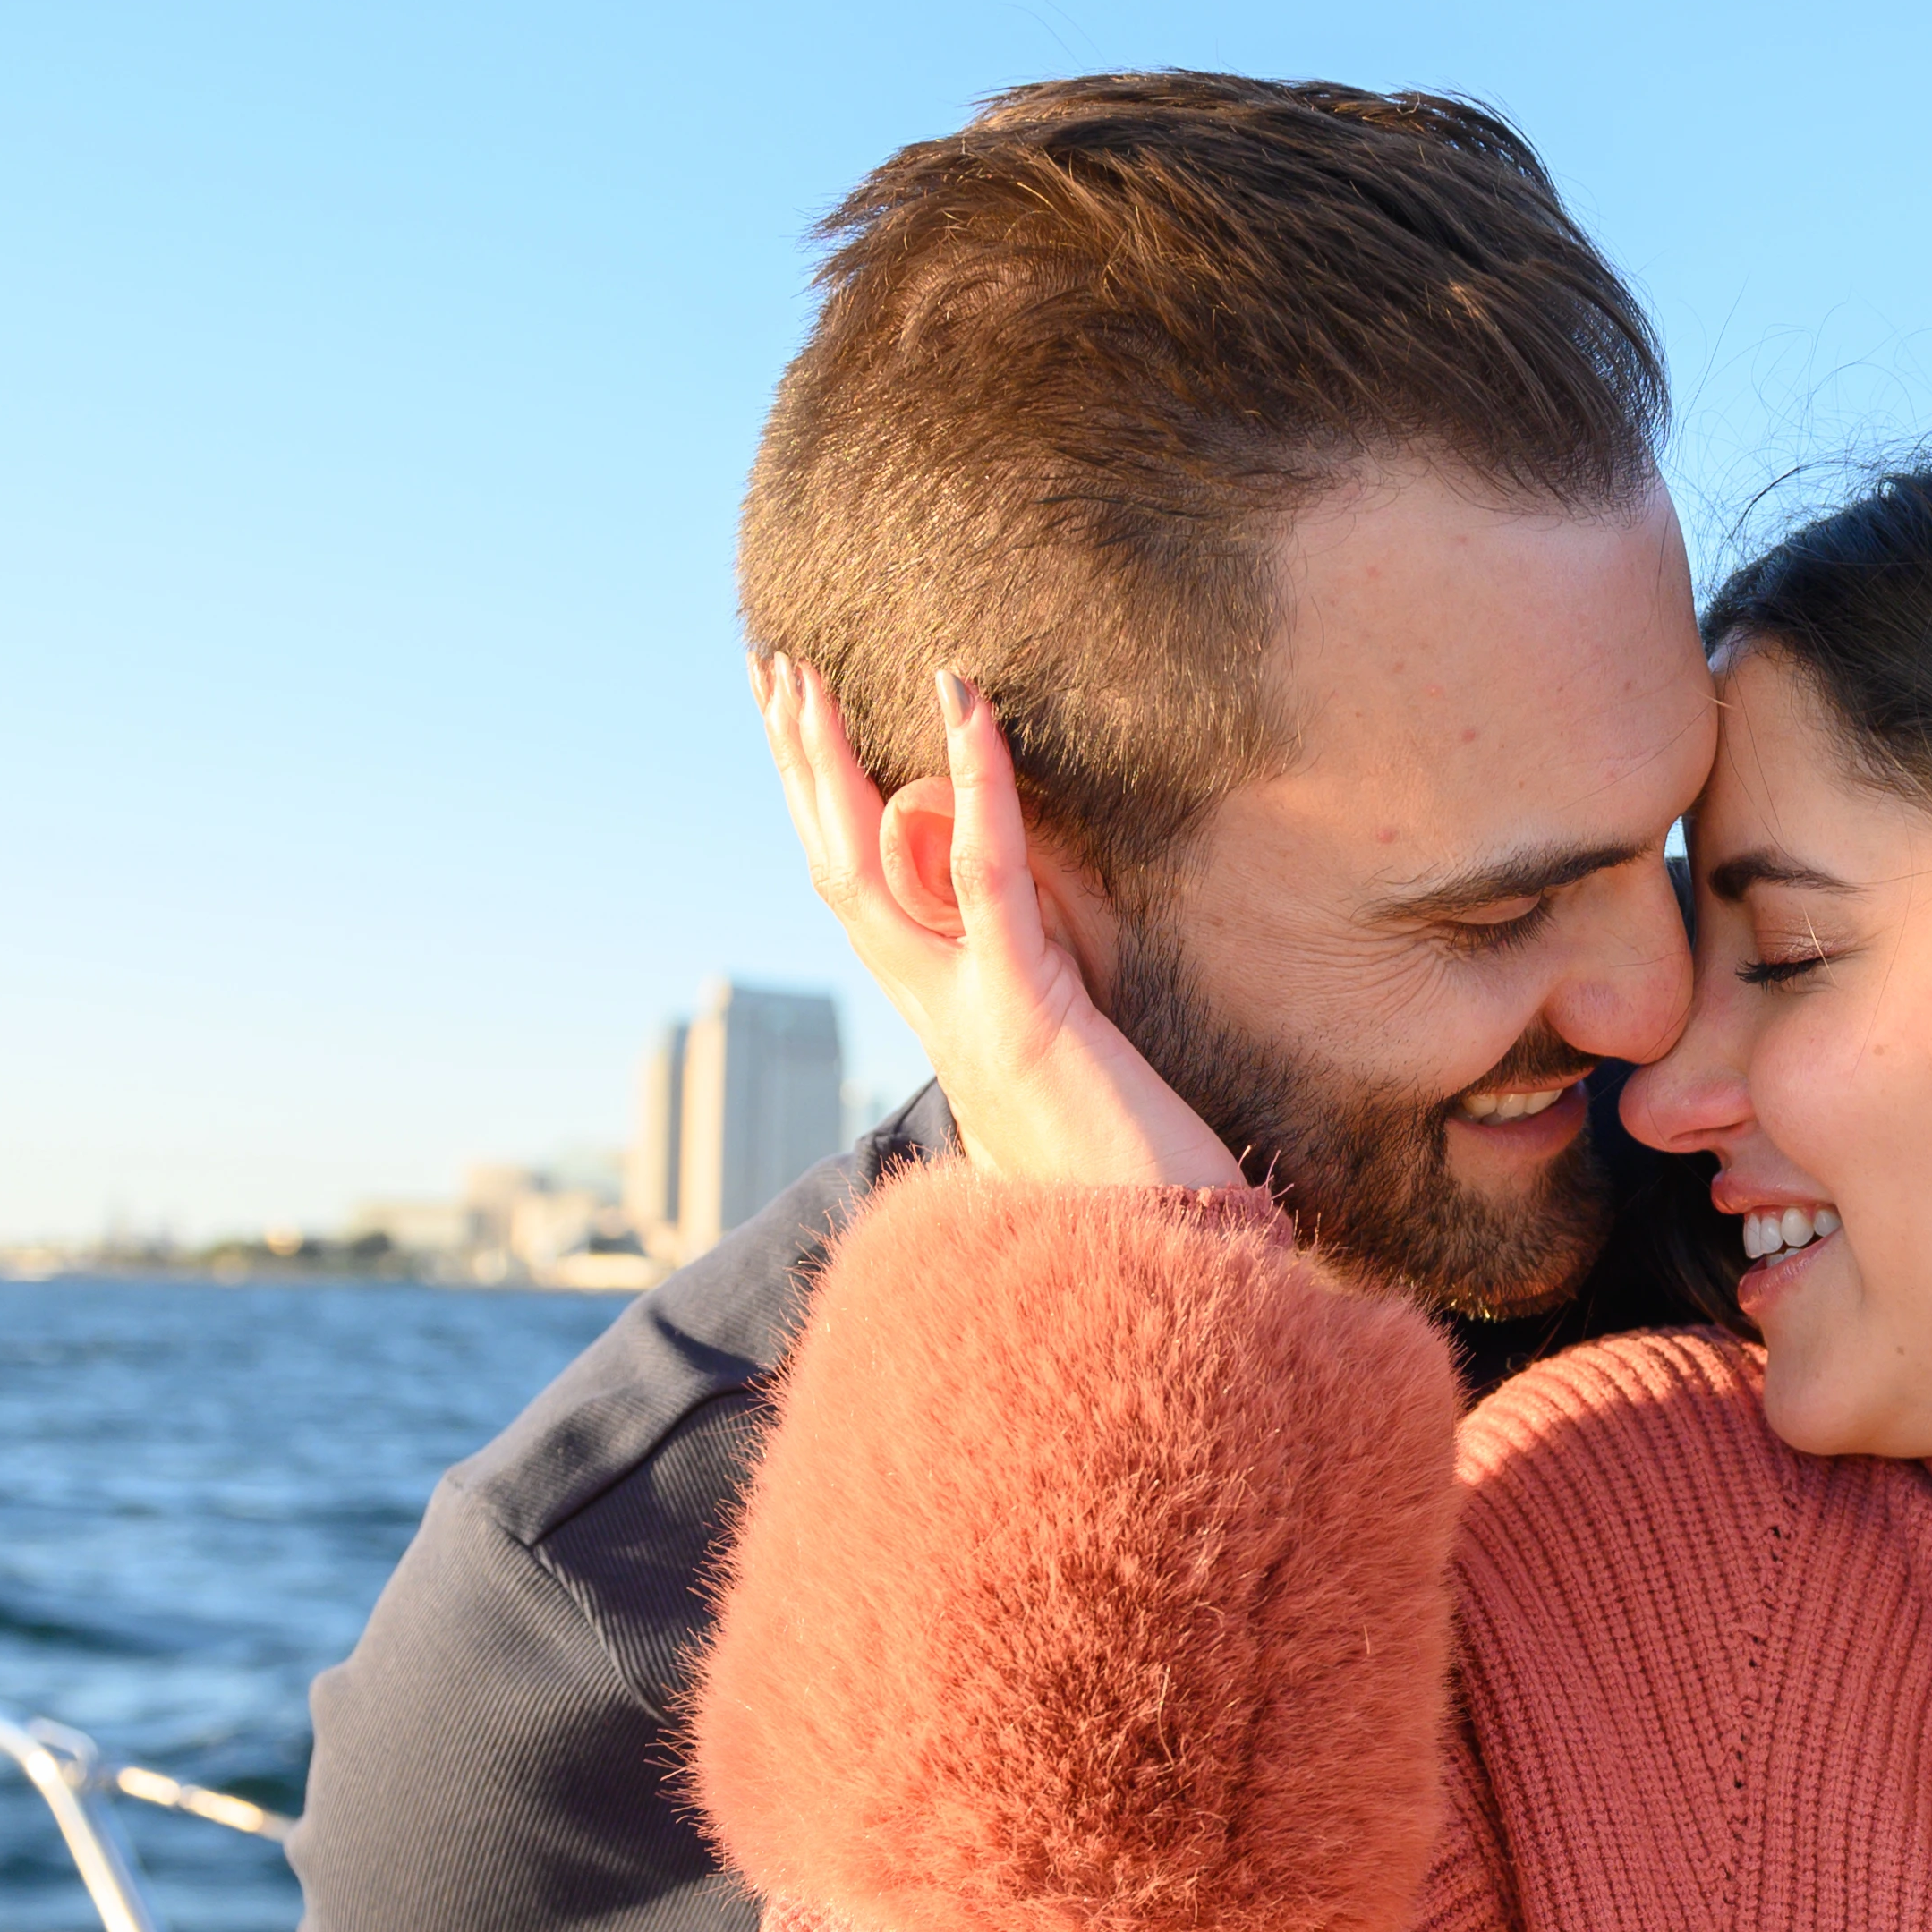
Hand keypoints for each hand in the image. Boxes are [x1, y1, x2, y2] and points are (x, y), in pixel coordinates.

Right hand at [755, 648, 1247, 1197]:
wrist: (1160, 1260)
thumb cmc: (1136, 1181)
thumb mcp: (1076, 1076)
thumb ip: (1043, 1015)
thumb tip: (1041, 973)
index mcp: (949, 1019)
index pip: (867, 901)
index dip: (827, 815)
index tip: (802, 734)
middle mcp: (937, 1011)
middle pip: (837, 870)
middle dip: (798, 770)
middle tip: (771, 671)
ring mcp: (967, 1011)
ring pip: (869, 869)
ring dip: (834, 765)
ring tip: (806, 676)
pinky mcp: (1022, 1009)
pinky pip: (987, 875)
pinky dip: (976, 781)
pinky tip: (965, 702)